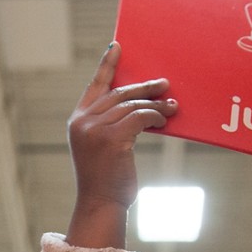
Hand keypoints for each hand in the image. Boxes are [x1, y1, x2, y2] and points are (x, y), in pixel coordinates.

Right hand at [65, 41, 175, 248]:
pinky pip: (140, 117)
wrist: (100, 204)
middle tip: (165, 84)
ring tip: (173, 106)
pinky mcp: (112, 138)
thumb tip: (139, 106)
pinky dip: (155, 116)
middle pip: (119, 93)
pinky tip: (164, 120)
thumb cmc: (105, 180)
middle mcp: (83, 122)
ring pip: (132, 105)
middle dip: (145, 87)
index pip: (95, 86)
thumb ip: (111, 125)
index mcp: (78, 121)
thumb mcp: (102, 147)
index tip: (118, 46)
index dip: (107, 65)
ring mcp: (95, 129)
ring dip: (156, 104)